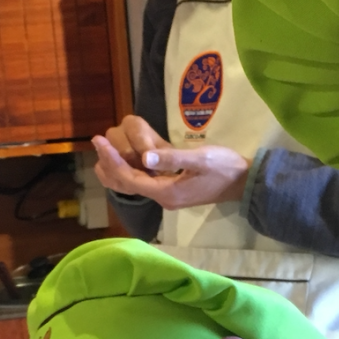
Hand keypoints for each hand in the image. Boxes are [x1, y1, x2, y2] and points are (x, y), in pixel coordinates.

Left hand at [93, 121, 250, 208]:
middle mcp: (162, 198)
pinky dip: (129, 172)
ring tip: (101, 153)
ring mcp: (167, 196)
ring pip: (133, 185)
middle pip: (127, 184)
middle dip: (109, 164)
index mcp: (166, 192)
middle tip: (95, 142)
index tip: (98, 141)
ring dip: (116, 170)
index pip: (130, 178)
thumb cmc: (224, 168)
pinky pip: (143, 183)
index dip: (112, 160)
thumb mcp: (200, 159)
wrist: (243, 182)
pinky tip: (123, 159)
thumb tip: (146, 157)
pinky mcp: (172, 190)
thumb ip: (172, 158)